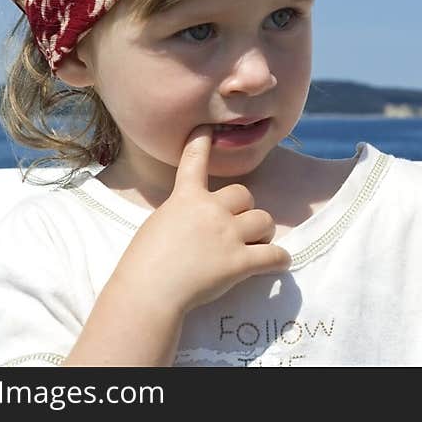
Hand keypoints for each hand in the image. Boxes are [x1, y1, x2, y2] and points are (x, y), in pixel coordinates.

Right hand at [109, 125, 291, 315]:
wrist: (148, 291)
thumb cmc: (142, 264)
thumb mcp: (157, 225)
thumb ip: (181, 215)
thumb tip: (195, 224)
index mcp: (185, 198)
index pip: (194, 161)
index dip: (201, 143)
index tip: (207, 129)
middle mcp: (210, 209)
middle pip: (245, 195)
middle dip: (245, 210)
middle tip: (238, 228)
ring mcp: (227, 234)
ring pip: (264, 220)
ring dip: (262, 233)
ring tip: (256, 246)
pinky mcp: (239, 262)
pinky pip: (273, 255)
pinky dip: (279, 259)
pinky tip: (279, 262)